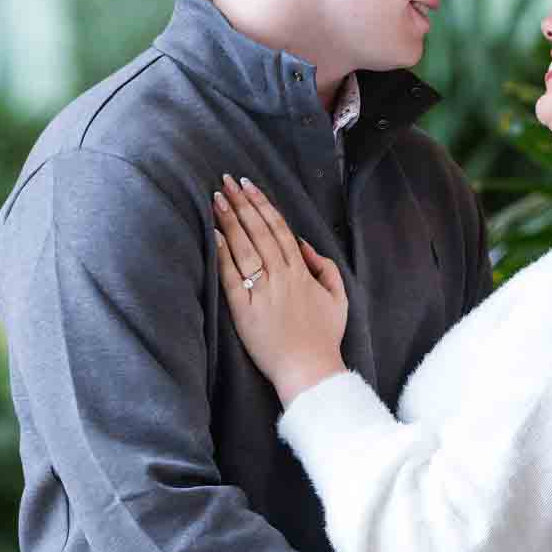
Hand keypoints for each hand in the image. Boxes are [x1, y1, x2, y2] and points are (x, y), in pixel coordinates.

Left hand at [213, 175, 347, 403]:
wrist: (309, 370)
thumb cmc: (324, 337)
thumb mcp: (338, 297)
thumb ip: (324, 267)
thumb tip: (303, 244)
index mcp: (301, 272)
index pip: (279, 228)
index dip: (263, 204)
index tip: (250, 185)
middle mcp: (281, 277)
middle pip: (259, 231)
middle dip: (242, 203)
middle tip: (227, 181)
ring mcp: (262, 293)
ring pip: (245, 248)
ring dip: (230, 221)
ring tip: (217, 198)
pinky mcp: (244, 311)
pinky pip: (231, 277)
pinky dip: (222, 254)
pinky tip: (213, 234)